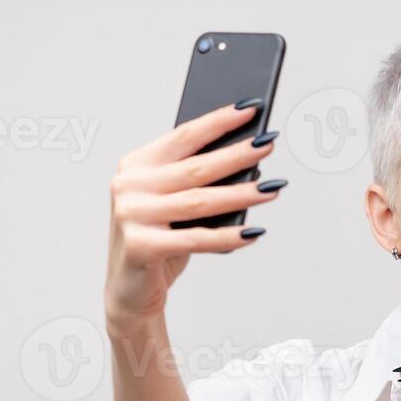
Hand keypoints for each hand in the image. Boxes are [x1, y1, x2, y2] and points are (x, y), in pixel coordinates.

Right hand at [104, 101, 283, 329]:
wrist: (129, 292)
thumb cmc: (158, 242)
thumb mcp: (174, 206)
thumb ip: (197, 184)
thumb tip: (250, 167)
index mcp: (135, 166)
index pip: (183, 137)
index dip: (218, 121)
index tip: (251, 109)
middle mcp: (128, 186)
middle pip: (195, 167)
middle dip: (237, 154)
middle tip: (268, 145)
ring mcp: (131, 215)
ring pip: (200, 201)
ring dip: (241, 195)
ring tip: (272, 189)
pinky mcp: (141, 246)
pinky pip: (195, 239)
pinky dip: (228, 237)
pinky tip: (253, 232)